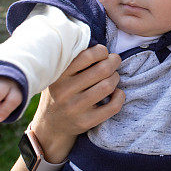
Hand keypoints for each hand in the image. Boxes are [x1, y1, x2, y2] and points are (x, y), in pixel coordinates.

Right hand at [29, 45, 124, 162]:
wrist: (50, 125)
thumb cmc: (61, 92)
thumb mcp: (58, 74)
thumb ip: (73, 60)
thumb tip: (100, 45)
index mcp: (59, 75)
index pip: (88, 55)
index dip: (102, 51)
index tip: (103, 53)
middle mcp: (65, 91)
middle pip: (102, 69)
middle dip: (113, 62)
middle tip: (113, 63)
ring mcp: (75, 108)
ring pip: (108, 86)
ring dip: (116, 78)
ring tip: (113, 78)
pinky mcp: (86, 122)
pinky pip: (113, 106)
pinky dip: (120, 96)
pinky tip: (116, 93)